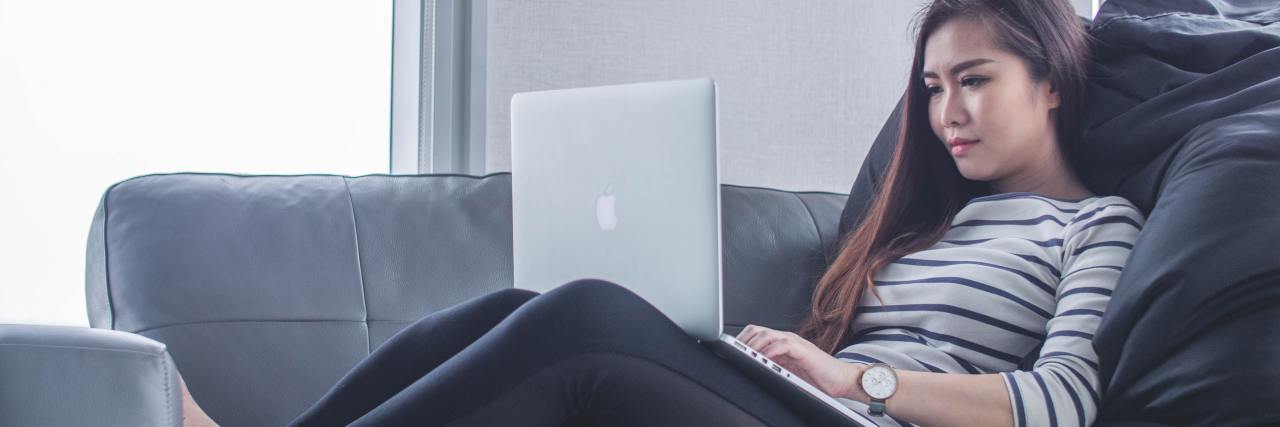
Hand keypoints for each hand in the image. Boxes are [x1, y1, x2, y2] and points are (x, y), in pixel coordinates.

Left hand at [737, 324, 866, 400]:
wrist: (842, 379)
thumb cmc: (818, 377)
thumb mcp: (789, 371)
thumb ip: (774, 366)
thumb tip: (752, 368)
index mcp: (782, 343)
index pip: (756, 334)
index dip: (741, 340)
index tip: (728, 350)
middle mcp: (787, 339)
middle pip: (757, 330)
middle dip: (743, 340)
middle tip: (732, 352)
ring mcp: (795, 343)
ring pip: (767, 334)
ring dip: (753, 344)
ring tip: (743, 355)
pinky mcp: (804, 350)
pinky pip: (782, 345)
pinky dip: (770, 350)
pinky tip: (762, 358)